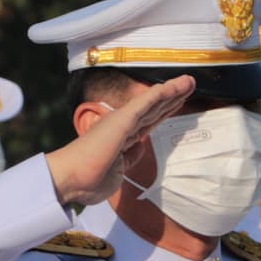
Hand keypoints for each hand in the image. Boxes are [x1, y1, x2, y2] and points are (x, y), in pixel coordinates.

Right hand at [47, 76, 195, 205]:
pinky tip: (174, 85)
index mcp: (122, 139)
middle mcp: (122, 126)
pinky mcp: (121, 120)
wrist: (71, 180)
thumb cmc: (88, 180)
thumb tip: (139, 147)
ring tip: (189, 81)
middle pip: (154, 109)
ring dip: (172, 91)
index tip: (178, 102)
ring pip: (153, 102)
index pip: (148, 121)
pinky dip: (160, 93)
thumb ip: (130, 158)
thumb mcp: (118, 172)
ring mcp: (122, 121)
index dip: (164, 111)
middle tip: (189, 84)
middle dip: (173, 97)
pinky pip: (145, 103)